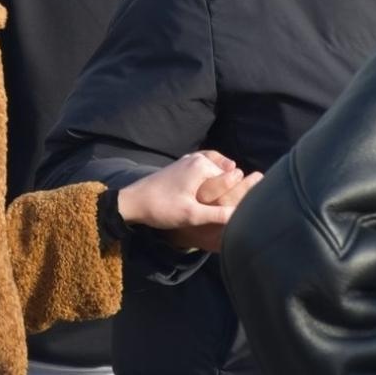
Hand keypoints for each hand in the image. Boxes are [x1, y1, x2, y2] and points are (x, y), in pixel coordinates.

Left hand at [117, 150, 263, 251]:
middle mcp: (197, 157)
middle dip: (230, 188)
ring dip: (222, 182)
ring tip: (225, 199)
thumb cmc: (161, 208)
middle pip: (225, 174)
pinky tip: (212, 189)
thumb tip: (242, 216)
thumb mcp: (192, 215)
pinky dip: (212, 174)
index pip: (233, 180)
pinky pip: (205, 166)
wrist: (133, 201)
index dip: (236, 196)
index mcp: (203, 165)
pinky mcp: (182, 164)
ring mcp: (189, 159)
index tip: (239, 210)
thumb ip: (218, 215)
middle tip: (232, 207)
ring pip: (216, 169)